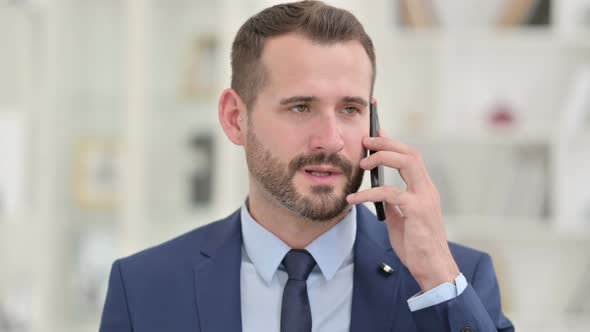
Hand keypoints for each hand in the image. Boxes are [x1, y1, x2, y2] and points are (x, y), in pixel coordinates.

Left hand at [346, 130, 458, 290]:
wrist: (432, 268)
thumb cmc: (416, 244)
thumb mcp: (401, 219)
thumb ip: (392, 202)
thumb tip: (378, 190)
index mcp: (424, 189)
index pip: (410, 156)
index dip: (392, 142)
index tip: (375, 131)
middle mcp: (427, 189)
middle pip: (410, 153)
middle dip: (387, 142)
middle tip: (365, 142)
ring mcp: (424, 198)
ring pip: (407, 163)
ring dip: (382, 158)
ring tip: (362, 164)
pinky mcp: (417, 211)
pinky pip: (390, 193)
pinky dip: (369, 193)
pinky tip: (353, 199)